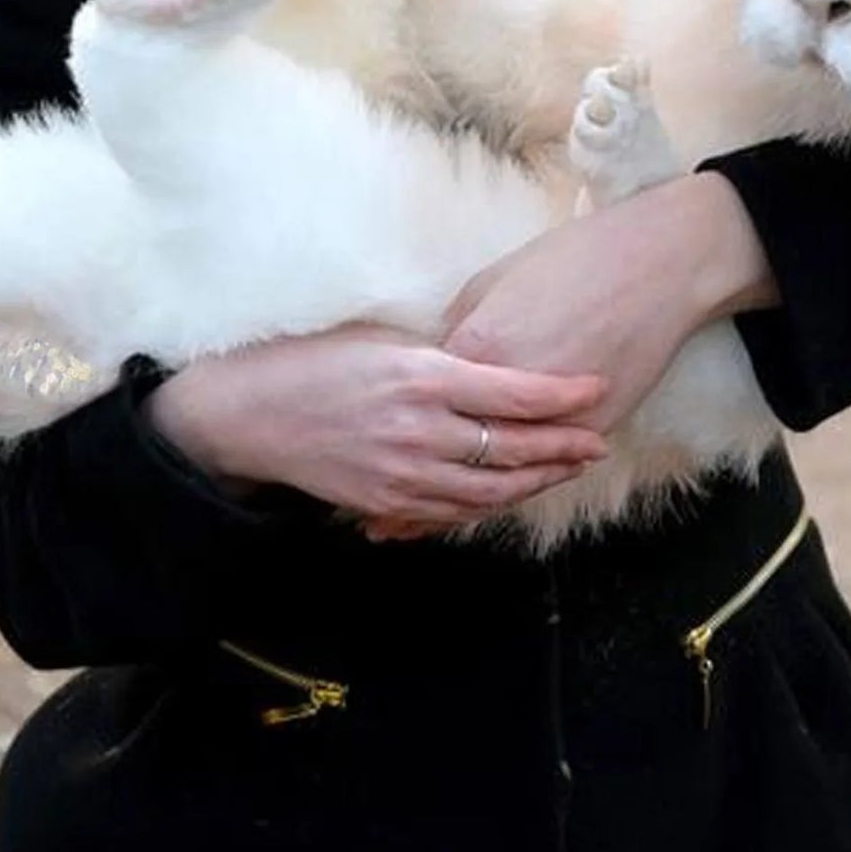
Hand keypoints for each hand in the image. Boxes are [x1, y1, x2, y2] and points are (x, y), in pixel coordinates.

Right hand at [145, 324, 608, 525]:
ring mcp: (403, 473)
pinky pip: (454, 511)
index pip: (514, 392)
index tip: (597, 389)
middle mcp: (419, 429)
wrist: (251, 414)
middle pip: (514, 448)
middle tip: (599, 441)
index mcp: (422, 376)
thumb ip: (443, 358)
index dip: (563, 396)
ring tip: (568, 468)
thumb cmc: (318, 361)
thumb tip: (497, 364)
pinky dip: (490, 503)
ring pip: (491, 488)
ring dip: (536, 480)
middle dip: (564, 447)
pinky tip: (513, 492)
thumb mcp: (384, 340)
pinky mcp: (387, 501)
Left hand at [360, 175, 776, 543]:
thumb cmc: (573, 261)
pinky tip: (472, 513)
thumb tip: (432, 360)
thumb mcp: (494, 284)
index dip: (385, 429)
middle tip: (372, 512)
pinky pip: (534, 476)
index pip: (416, 405)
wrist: (656, 265)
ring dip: (442, 511)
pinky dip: (500, 498)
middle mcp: (503, 397)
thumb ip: (458, 330)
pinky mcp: (588, 431)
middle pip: (442, 458)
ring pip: (485, 482)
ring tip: (404, 527)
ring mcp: (548, 422)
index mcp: (471, 353)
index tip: (356, 445)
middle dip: (402, 489)